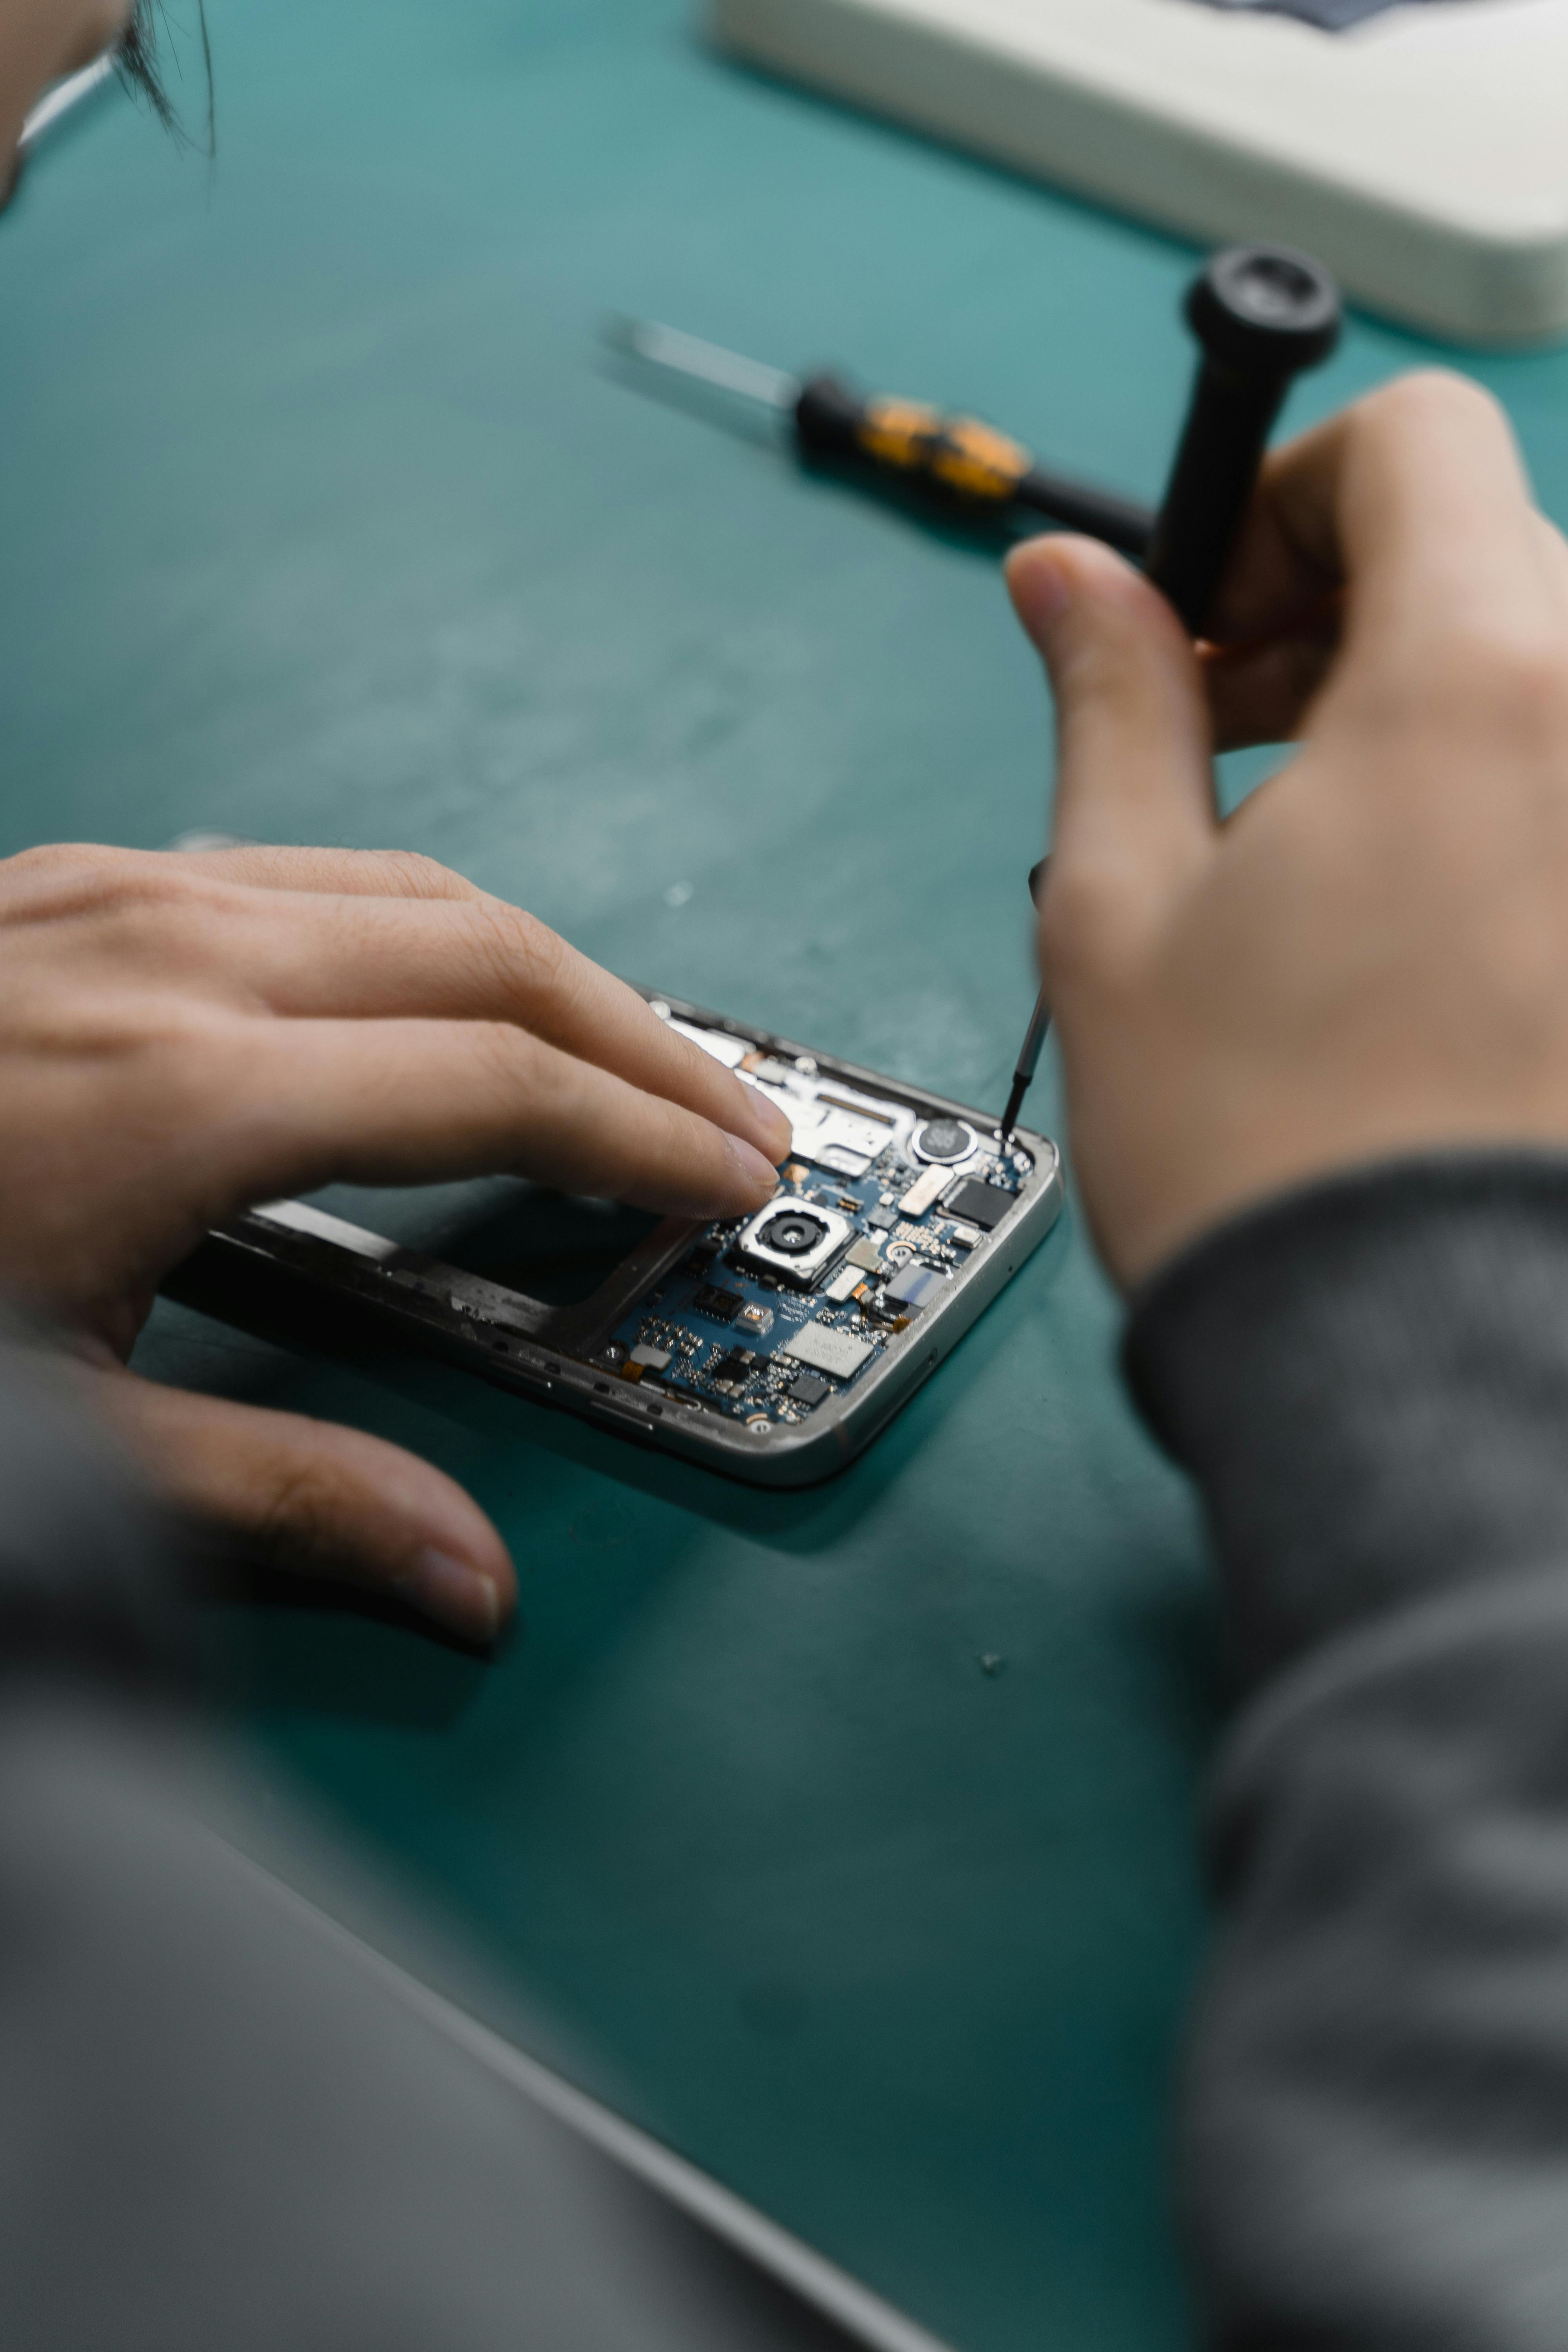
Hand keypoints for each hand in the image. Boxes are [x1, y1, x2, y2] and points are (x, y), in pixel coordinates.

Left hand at [0, 843, 789, 1637]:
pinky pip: (304, 874)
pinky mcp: (71, 885)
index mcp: (182, 1096)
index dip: (645, 1135)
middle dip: (644, 1035)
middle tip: (736, 1118)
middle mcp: (167, 959)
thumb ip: (277, 1502)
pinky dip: (421, 927)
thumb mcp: (51, 1440)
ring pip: (406, 889)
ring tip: (626, 1052)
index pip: (498, 1084)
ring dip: (545, 966)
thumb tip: (463, 1577)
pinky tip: (438, 991)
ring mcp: (114, 896)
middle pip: (490, 952)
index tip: (734, 1178)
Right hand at [1006, 370, 1567, 1288]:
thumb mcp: (1125, 905)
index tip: (1213, 611)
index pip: (1413, 447)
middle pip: (1495, 554)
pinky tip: (1430, 911)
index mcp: (1481, 680)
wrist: (1406, 1363)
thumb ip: (1114, 700)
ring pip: (1551, 675)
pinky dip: (1509, 801)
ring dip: (1437, 703)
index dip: (1286, 496)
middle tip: (1240, 727)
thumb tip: (1067, 576)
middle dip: (1352, 602)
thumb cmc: (1261, 1156)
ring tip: (1331, 838)